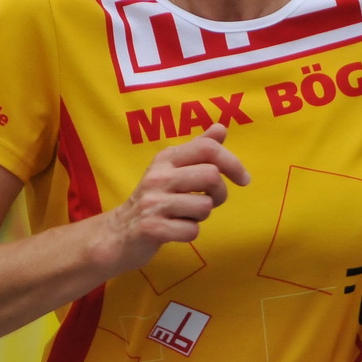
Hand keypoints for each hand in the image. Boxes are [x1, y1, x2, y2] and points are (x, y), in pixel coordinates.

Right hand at [101, 125, 250, 272]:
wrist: (118, 233)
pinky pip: (192, 231)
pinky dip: (189, 233)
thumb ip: (198, 149)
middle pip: (211, 176)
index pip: (208, 148)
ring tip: (186, 216)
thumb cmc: (154, 199)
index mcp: (166, 158)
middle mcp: (158, 176)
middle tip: (212, 202)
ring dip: (202, 216)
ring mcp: (153, 202)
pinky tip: (174, 229)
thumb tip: (221, 128)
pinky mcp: (152, 228)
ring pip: (204, 207)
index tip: (243, 179)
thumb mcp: (171, 169)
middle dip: (220, 193)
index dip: (233, 162)